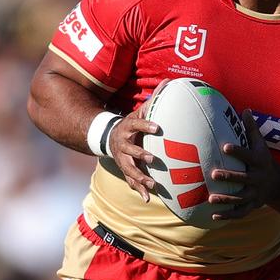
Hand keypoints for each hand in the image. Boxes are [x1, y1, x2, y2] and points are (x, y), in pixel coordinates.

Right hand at [108, 79, 168, 202]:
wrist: (108, 137)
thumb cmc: (131, 123)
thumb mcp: (140, 111)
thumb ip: (155, 99)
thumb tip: (170, 81)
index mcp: (128, 127)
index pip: (136, 124)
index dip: (146, 125)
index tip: (158, 127)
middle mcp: (123, 144)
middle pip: (129, 150)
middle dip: (140, 154)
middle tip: (152, 158)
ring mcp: (122, 158)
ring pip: (129, 169)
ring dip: (140, 177)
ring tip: (152, 183)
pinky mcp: (124, 169)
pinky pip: (131, 181)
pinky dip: (139, 190)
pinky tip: (148, 198)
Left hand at [209, 109, 278, 219]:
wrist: (278, 184)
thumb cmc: (263, 159)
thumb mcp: (260, 144)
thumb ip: (251, 128)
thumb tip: (244, 109)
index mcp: (259, 162)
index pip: (248, 155)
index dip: (238, 151)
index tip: (225, 147)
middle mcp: (258, 178)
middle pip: (244, 179)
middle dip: (230, 177)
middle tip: (214, 174)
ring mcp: (255, 194)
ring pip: (241, 199)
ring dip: (226, 199)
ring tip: (210, 199)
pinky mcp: (252, 206)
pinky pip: (240, 213)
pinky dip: (228, 216)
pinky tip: (213, 216)